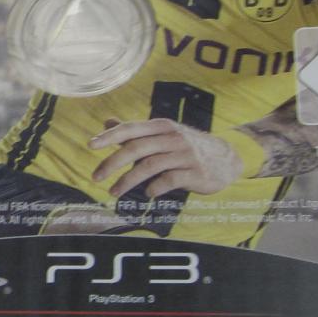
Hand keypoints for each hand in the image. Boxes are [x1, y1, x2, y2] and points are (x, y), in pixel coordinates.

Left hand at [88, 118, 246, 199]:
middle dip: (113, 163)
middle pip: (136, 148)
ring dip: (128, 180)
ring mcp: (185, 154)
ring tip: (114, 191)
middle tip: (96, 176)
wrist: (226, 159)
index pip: (131, 128)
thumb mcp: (163, 135)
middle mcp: (172, 137)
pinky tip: (147, 193)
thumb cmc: (186, 148)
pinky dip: (155, 187)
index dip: (110, 136)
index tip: (91, 145)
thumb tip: (107, 123)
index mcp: (162, 127)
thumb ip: (136, 132)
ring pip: (150, 166)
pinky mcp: (195, 172)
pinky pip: (170, 179)